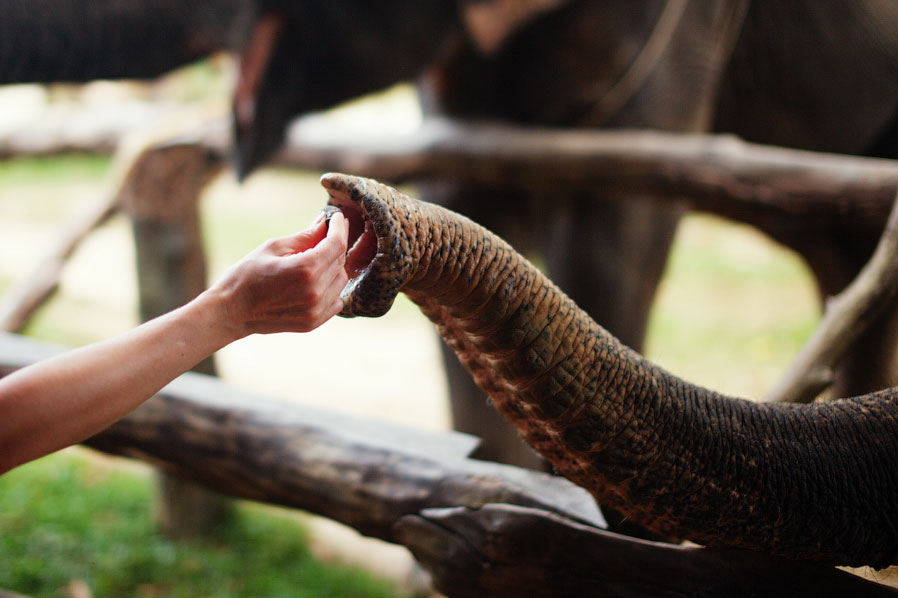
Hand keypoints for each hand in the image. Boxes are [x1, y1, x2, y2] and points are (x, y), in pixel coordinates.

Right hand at [208, 210, 349, 335]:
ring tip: (315, 258)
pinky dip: (330, 288)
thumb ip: (305, 236)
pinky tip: (315, 281)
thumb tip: (325, 222)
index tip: (338, 218)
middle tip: (326, 233)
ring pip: (341, 281)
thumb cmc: (246, 275)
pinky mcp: (313, 322)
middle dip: (335, 244)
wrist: (231, 312)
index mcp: (305, 269)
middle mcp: (316, 292)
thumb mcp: (274, 247)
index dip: (340, 228)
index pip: (336, 244)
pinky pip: (336, 301)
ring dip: (333, 266)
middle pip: (340, 261)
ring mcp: (316, 310)